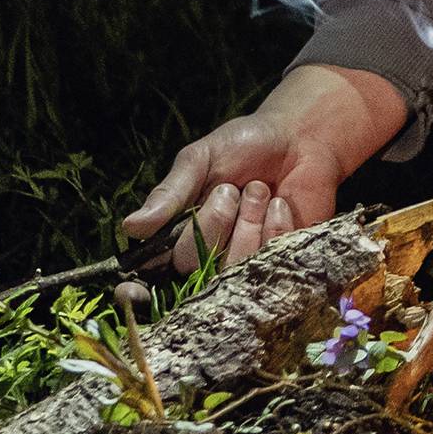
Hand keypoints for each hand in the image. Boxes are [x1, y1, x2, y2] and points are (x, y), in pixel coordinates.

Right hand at [121, 65, 410, 275]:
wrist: (302, 139)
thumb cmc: (246, 144)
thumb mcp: (202, 158)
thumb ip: (171, 192)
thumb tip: (130, 227)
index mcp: (178, 233)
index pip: (148, 279)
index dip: (136, 294)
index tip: (130, 291)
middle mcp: (208, 258)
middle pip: (191, 269)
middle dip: (211, 224)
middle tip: (230, 189)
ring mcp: (245, 266)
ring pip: (232, 270)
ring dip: (246, 224)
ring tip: (259, 190)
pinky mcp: (282, 266)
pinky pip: (270, 264)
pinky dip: (275, 228)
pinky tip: (281, 205)